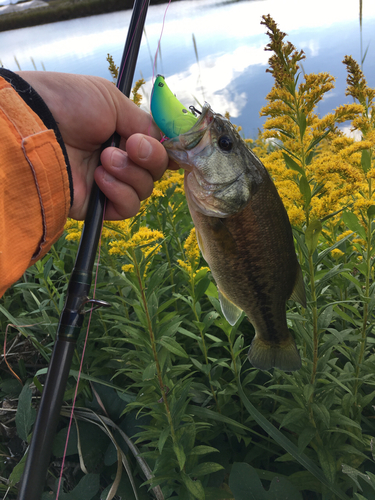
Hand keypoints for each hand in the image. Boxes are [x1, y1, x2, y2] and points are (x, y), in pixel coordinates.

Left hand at [18, 71, 169, 219]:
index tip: (161, 142)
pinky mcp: (97, 205)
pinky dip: (121, 192)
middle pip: (156, 171)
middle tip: (130, 145)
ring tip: (105, 158)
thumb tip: (166, 143)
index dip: (163, 149)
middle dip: (150, 157)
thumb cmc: (69, 103)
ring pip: (145, 190)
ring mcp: (108, 183)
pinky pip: (127, 207)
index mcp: (122, 135)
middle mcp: (118, 160)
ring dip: (131, 173)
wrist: (36, 123)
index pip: (157, 150)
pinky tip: (100, 177)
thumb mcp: (112, 100)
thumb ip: (145, 123)